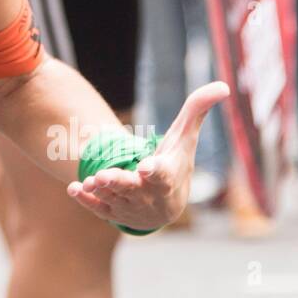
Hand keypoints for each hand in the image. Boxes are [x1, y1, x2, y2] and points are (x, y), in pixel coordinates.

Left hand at [67, 81, 229, 230]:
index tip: (146, 168)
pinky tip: (73, 188)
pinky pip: (98, 208)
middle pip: (134, 189)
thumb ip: (197, 111)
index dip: (156, 171)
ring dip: (101, 189)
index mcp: (169, 177)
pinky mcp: (114, 211)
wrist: (166, 205)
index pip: (164, 175)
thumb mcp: (185, 138)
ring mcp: (131, 205)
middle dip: (120, 182)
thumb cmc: (176, 163)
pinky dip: (86, 200)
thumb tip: (223, 86)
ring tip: (91, 178)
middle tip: (104, 175)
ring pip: (114, 197)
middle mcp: (150, 195)